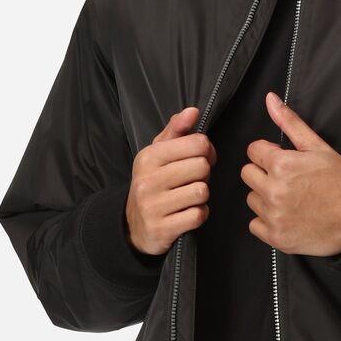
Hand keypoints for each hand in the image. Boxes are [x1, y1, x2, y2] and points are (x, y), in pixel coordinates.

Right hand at [125, 106, 214, 255]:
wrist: (132, 225)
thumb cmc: (152, 183)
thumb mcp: (158, 153)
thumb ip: (176, 130)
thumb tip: (194, 111)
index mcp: (149, 156)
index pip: (197, 143)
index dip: (207, 151)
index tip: (202, 158)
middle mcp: (148, 179)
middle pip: (202, 167)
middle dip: (204, 174)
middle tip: (193, 180)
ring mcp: (153, 206)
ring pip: (201, 191)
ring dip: (201, 195)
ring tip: (189, 196)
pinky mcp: (162, 228)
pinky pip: (198, 215)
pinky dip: (198, 214)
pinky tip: (187, 212)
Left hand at [243, 91, 340, 256]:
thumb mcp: (318, 147)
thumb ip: (290, 123)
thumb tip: (270, 99)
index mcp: (282, 165)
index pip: (253, 151)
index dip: (268, 155)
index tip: (283, 162)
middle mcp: (274, 191)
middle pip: (247, 175)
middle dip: (263, 174)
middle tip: (287, 181)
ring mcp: (274, 216)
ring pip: (252, 200)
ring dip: (265, 198)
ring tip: (290, 199)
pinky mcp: (277, 237)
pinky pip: (255, 225)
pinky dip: (267, 222)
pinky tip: (287, 216)